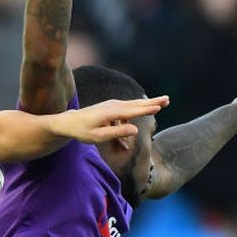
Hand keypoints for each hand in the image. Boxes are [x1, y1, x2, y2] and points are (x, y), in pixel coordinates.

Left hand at [49, 96, 168, 143]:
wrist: (68, 122)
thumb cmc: (82, 131)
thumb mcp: (98, 136)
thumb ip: (117, 133)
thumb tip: (136, 130)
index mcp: (110, 113)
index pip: (132, 111)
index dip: (146, 109)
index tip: (160, 107)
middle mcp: (113, 106)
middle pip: (136, 104)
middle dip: (153, 102)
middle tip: (168, 99)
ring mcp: (112, 105)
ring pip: (134, 104)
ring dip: (148, 103)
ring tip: (163, 102)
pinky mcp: (112, 107)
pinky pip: (127, 110)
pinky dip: (137, 110)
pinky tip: (140, 115)